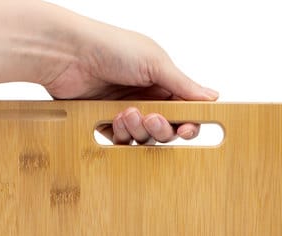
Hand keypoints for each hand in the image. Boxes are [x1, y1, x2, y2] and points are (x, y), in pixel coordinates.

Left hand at [41, 19, 218, 143]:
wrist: (69, 56)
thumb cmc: (112, 48)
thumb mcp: (155, 63)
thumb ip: (183, 85)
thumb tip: (212, 96)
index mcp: (162, 81)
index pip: (184, 110)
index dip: (187, 123)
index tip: (186, 130)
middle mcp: (145, 97)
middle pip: (164, 129)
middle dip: (159, 128)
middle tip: (150, 118)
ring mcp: (125, 111)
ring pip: (142, 138)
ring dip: (137, 129)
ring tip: (125, 113)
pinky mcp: (105, 122)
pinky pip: (120, 142)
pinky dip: (119, 135)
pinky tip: (112, 119)